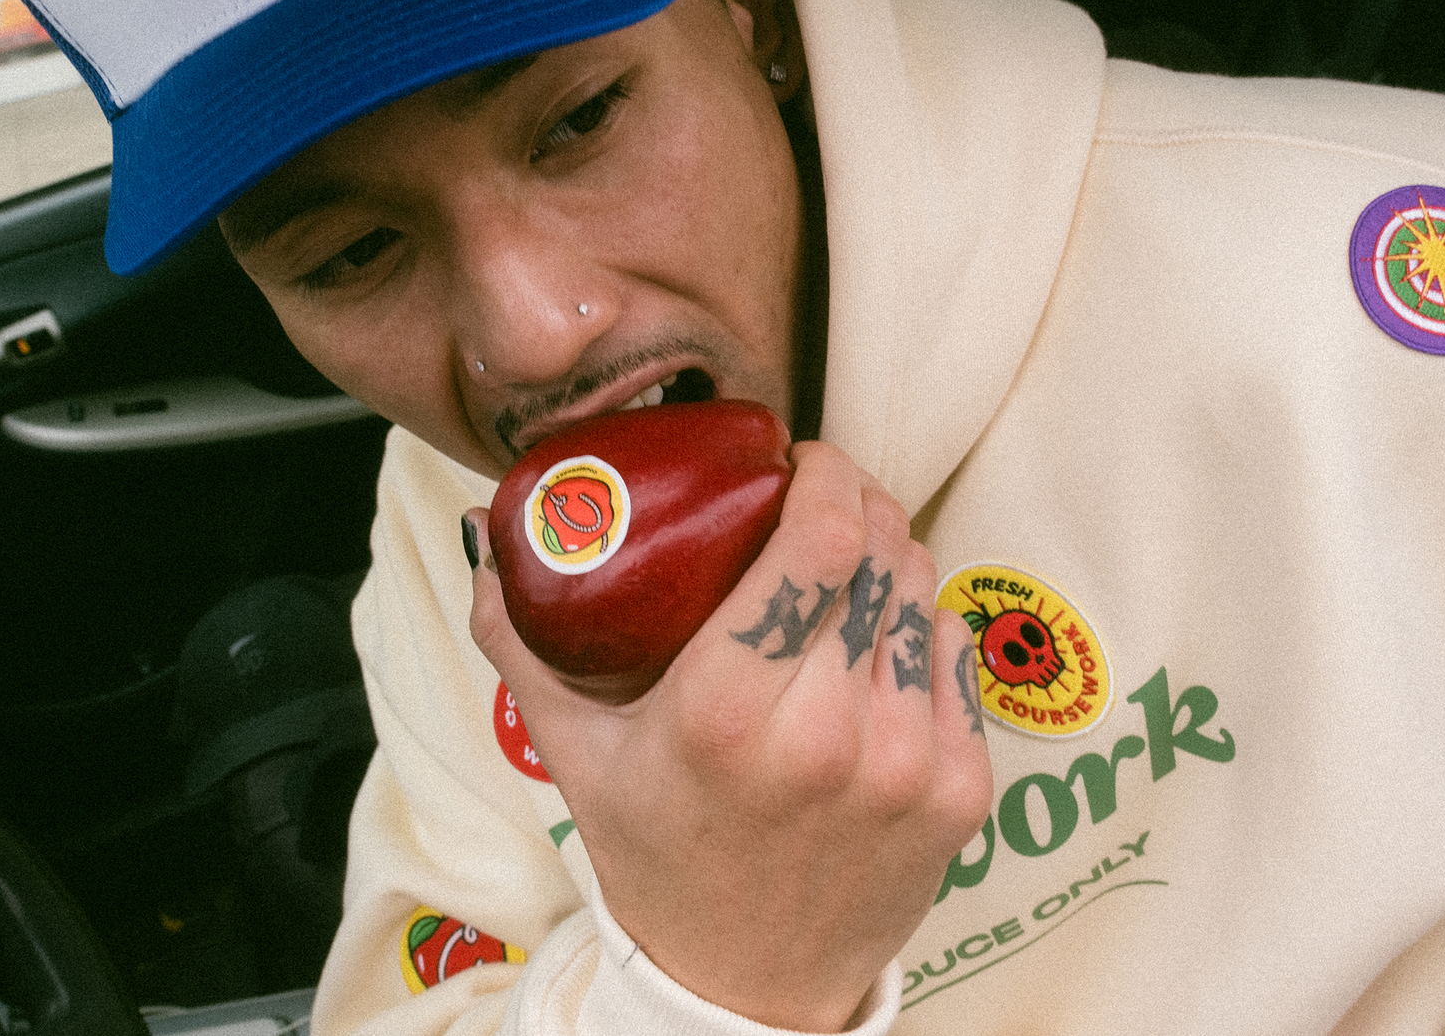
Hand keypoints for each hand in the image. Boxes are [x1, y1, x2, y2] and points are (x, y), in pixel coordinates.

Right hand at [468, 441, 992, 1031]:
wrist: (745, 990)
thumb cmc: (657, 857)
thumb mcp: (574, 754)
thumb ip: (521, 642)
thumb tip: (484, 538)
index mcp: (724, 714)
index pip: (819, 539)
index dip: (824, 472)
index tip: (797, 462)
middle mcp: (828, 737)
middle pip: (879, 550)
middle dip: (855, 503)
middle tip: (818, 504)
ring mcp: (906, 765)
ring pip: (924, 592)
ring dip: (890, 557)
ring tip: (844, 568)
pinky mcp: (960, 791)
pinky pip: (957, 654)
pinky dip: (922, 628)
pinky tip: (878, 638)